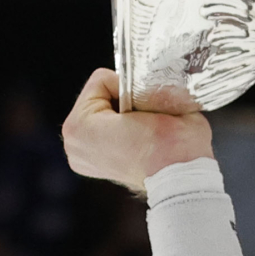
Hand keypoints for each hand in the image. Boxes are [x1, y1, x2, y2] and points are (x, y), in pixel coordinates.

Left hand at [62, 69, 212, 193]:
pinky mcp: (92, 166)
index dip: (129, 86)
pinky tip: (135, 140)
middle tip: (144, 118)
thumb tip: (145, 77)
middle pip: (98, 97)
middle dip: (122, 100)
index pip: (102, 81)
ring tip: (141, 130)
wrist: (182, 178)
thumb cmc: (171, 144)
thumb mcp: (155, 97)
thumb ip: (143, 84)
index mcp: (80, 125)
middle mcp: (72, 142)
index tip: (144, 106)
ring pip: (101, 113)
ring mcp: (80, 157)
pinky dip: (120, 131)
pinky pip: (104, 131)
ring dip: (122, 114)